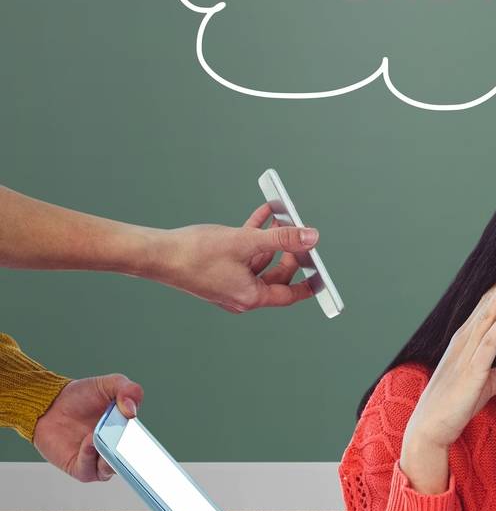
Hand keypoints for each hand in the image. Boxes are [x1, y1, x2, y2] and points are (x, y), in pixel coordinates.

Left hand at [32, 373, 143, 482]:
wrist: (50, 403)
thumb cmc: (81, 396)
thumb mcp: (109, 384)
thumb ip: (128, 390)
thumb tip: (132, 411)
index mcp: (124, 432)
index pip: (141, 447)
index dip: (147, 450)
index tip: (150, 446)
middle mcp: (112, 449)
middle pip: (128, 462)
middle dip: (130, 458)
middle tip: (127, 444)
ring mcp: (96, 459)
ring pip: (109, 469)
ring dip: (109, 458)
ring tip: (102, 439)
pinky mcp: (78, 467)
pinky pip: (88, 470)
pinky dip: (90, 457)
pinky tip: (89, 441)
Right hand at [153, 205, 320, 312]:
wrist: (157, 254)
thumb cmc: (196, 254)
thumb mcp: (246, 242)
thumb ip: (282, 238)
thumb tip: (311, 237)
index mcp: (250, 297)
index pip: (289, 294)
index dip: (309, 283)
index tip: (323, 274)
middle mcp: (241, 295)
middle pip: (276, 276)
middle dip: (290, 251)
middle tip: (300, 232)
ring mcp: (229, 283)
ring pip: (260, 261)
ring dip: (272, 238)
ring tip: (282, 214)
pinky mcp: (219, 271)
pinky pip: (245, 254)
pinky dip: (255, 236)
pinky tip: (263, 213)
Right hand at [403, 259, 495, 451]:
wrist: (431, 426)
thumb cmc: (457, 404)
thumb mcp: (490, 381)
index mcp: (468, 340)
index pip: (489, 306)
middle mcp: (465, 339)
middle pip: (489, 302)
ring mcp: (466, 352)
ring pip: (488, 314)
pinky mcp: (471, 369)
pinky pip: (488, 341)